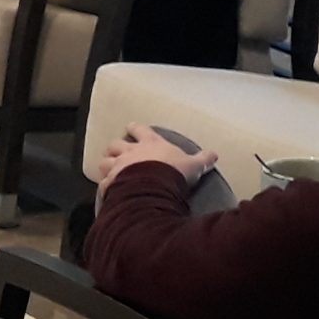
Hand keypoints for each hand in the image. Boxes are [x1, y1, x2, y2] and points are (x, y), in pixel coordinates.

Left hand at [95, 123, 216, 190]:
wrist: (157, 186)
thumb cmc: (175, 172)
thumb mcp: (193, 165)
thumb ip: (202, 159)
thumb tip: (214, 154)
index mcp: (150, 143)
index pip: (139, 129)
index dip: (135, 128)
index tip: (132, 128)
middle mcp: (130, 152)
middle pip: (115, 144)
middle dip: (115, 147)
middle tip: (117, 152)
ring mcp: (118, 166)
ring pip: (104, 161)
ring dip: (106, 164)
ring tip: (109, 169)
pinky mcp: (112, 182)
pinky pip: (104, 183)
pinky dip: (105, 186)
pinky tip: (108, 191)